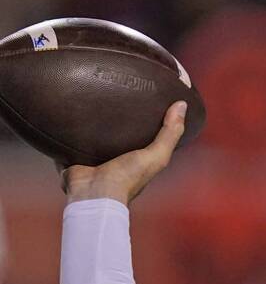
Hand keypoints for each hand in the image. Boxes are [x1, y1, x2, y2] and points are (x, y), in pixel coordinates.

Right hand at [62, 101, 187, 204]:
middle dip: (116, 116)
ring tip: (90, 95)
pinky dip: (67, 127)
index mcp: (136, 159)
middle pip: (117, 133)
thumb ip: (170, 133)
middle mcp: (115, 158)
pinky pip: (68, 138)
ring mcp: (93, 157)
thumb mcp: (157, 155)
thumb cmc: (128, 178)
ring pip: (92, 133)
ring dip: (91, 120)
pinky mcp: (72, 155)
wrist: (93, 193)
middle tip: (116, 90)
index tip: (148, 97)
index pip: (145, 135)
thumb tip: (181, 104)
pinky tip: (66, 110)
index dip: (148, 119)